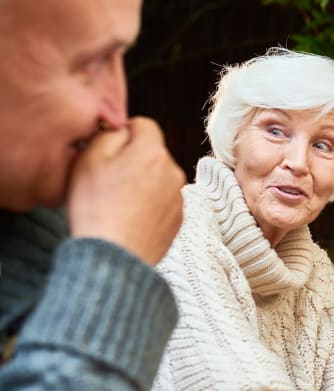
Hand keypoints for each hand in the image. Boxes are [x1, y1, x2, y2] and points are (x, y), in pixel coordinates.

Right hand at [66, 117, 184, 264]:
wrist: (114, 256)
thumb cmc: (96, 206)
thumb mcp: (90, 159)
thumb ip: (109, 134)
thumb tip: (122, 130)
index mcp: (153, 152)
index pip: (144, 125)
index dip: (124, 133)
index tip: (108, 151)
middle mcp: (173, 172)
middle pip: (152, 153)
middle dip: (133, 159)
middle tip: (108, 180)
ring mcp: (179, 198)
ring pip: (158, 178)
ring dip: (142, 183)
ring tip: (117, 203)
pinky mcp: (178, 220)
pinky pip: (162, 201)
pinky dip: (148, 204)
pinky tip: (129, 218)